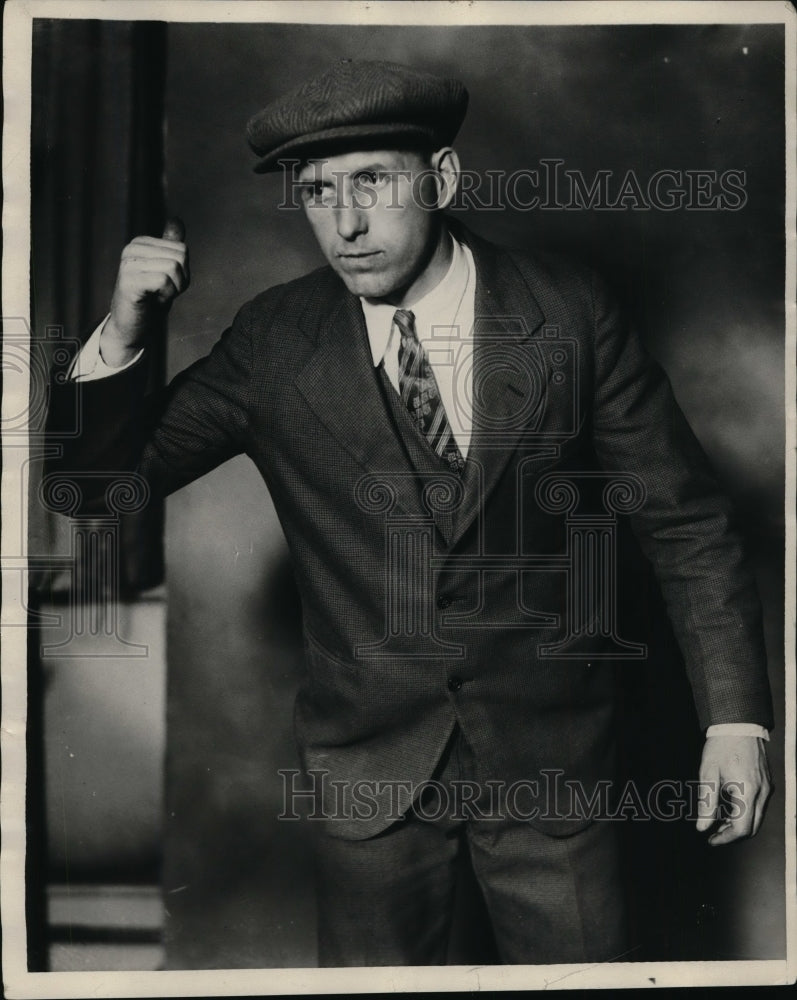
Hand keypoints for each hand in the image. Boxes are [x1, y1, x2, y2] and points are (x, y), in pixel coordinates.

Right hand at [102, 217, 189, 366]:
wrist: (132, 327)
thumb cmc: (149, 300)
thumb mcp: (165, 270)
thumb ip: (170, 246)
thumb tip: (177, 220)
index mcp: (141, 243)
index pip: (182, 249)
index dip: (183, 272)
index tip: (166, 284)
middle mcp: (132, 249)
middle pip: (180, 256)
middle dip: (180, 280)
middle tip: (162, 292)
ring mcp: (128, 264)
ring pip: (174, 267)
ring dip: (173, 289)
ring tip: (157, 296)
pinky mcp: (128, 281)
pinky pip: (163, 279)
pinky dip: (166, 294)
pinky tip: (153, 300)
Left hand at [695, 735, 771, 845]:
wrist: (738, 725)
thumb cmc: (721, 747)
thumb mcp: (708, 774)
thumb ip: (706, 802)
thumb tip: (702, 827)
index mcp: (747, 791)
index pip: (741, 828)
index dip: (726, 838)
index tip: (711, 839)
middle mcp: (761, 792)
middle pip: (752, 827)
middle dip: (733, 834)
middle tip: (714, 833)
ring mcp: (766, 787)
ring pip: (757, 818)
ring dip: (740, 824)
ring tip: (719, 820)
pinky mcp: (766, 782)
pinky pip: (759, 806)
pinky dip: (746, 812)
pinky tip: (730, 807)